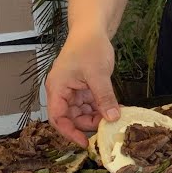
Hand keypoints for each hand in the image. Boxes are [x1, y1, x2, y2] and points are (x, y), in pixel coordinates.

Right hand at [45, 30, 120, 145]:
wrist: (93, 29)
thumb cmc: (89, 46)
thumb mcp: (98, 74)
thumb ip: (104, 97)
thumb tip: (112, 119)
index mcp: (57, 88)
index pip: (57, 118)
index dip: (69, 133)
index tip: (85, 143)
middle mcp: (62, 91)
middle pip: (71, 117)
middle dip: (88, 124)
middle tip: (107, 127)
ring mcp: (73, 90)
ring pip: (82, 112)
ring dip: (96, 116)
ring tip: (113, 117)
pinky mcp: (84, 87)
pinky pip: (90, 104)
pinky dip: (100, 108)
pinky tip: (114, 108)